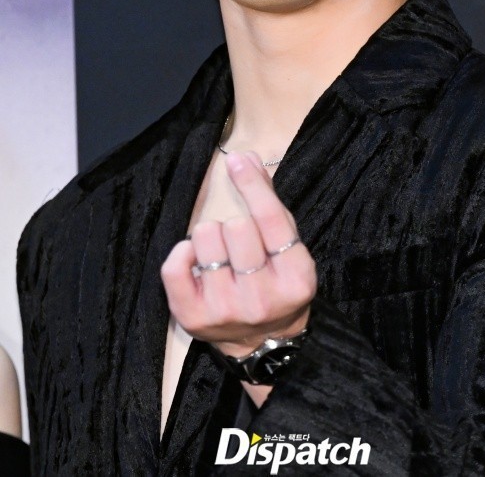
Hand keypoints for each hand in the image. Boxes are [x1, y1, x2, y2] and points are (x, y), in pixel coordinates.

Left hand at [161, 151, 316, 358]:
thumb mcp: (286, 245)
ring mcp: (226, 311)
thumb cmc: (276, 281)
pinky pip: (174, 266)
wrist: (264, 342)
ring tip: (220, 254)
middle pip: (237, 227)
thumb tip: (247, 158)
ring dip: (210, 237)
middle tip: (239, 242)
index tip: (237, 161)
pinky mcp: (193, 318)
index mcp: (295, 278)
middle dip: (234, 223)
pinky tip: (195, 258)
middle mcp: (263, 299)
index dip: (252, 184)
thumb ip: (269, 201)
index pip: (271, 220)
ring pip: (205, 239)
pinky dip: (182, 252)